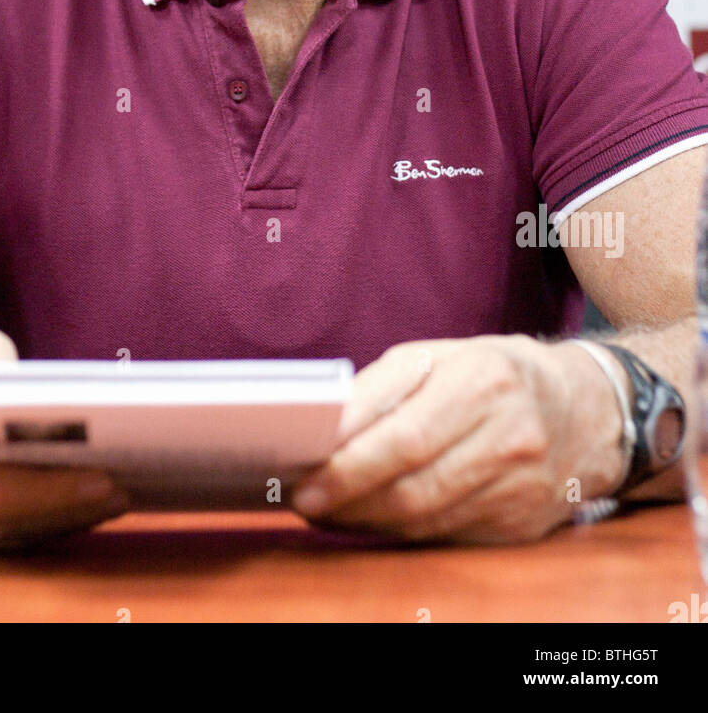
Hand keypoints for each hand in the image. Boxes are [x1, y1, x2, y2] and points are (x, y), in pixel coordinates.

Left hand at [290, 335, 624, 544]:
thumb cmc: (494, 374)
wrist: (588, 410)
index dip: (349, 465)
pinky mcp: (522, 525)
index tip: (303, 477)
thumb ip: (381, 389)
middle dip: (348, 499)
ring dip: (367, 520)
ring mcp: (522, 488)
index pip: (406, 437)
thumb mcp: (440, 356)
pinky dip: (401, 531)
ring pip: (427, 520)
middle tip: (303, 500)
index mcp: (485, 381)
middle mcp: (511, 437)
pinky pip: (447, 536)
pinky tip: (372, 518)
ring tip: (328, 510)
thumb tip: (325, 431)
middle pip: (414, 487)